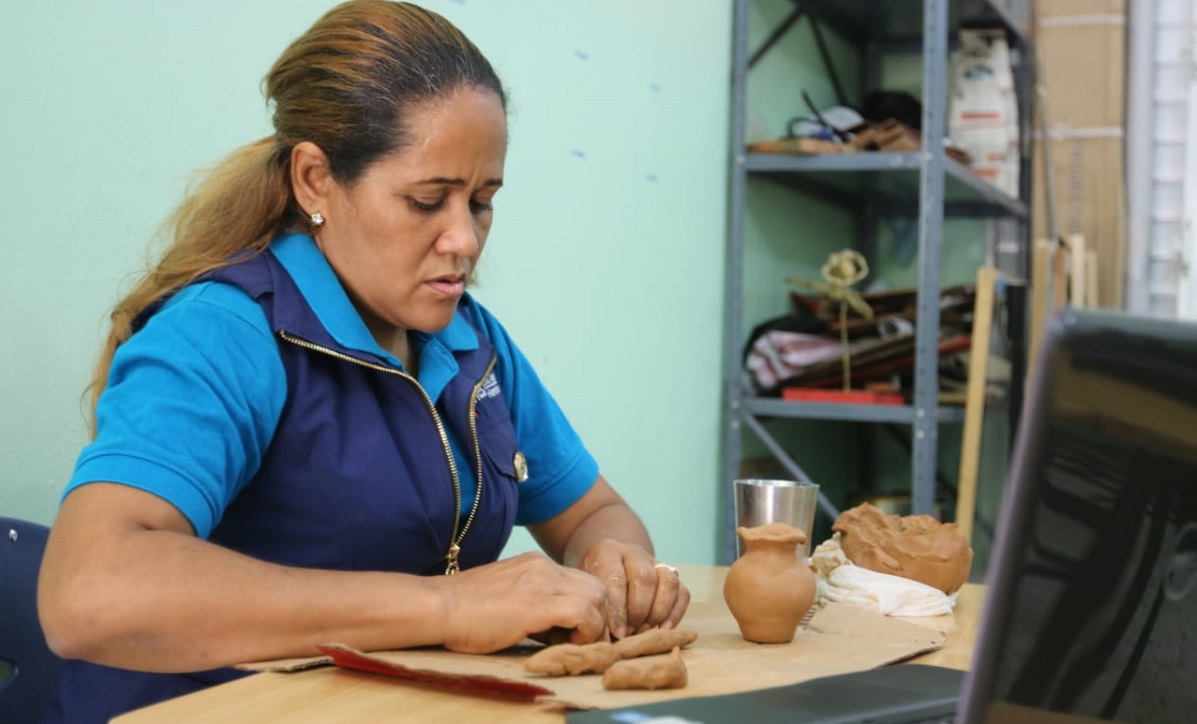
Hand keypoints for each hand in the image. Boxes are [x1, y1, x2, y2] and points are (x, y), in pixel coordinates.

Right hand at [435, 552, 608, 653]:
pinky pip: (585, 614)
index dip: (584, 607)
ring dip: (593, 624)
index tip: (570, 631)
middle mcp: (543, 566)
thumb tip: (549, 626)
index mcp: (534, 564)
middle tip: (577, 638)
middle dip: (596, 615)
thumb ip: (530, 602)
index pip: (580, 581)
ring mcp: (544, 581)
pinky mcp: (541, 603)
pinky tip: (563, 644)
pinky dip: (585, 632)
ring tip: (570, 642)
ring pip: (598, 596)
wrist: (440, 607)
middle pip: (596, 586)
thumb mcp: (504, 596)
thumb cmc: (463, 611)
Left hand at [578, 539, 689, 638]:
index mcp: (606, 551)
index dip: (617, 610)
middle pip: (644, 578)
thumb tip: (599, 639)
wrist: (605, 565)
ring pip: (668, 581)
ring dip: (658, 612)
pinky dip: (675, 614)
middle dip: (638, 612)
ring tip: (644, 631)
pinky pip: (682, 592)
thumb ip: (591, 607)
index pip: (615, 579)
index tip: (616, 633)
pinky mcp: (672, 574)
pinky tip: (662, 629)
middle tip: (629, 633)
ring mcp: (655, 561)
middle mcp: (633, 552)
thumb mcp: (583, 589)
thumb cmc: (590, 585)